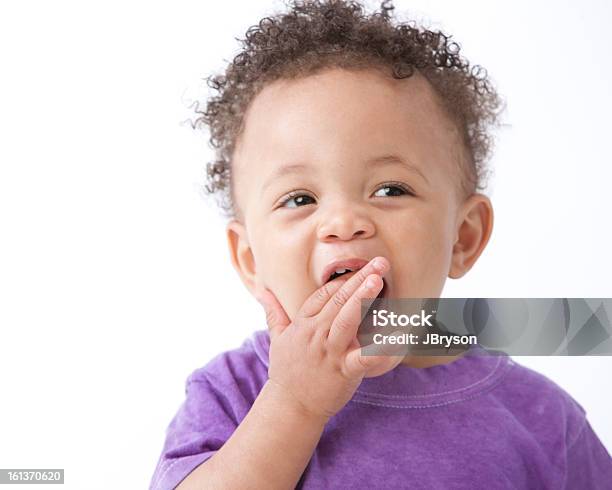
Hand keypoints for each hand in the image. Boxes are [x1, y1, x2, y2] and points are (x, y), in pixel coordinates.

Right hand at [256, 257, 404, 421]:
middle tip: (379, 262)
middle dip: (358, 280)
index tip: (359, 266)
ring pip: (346, 320)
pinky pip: (364, 357)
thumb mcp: (277, 338)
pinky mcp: (343, 371)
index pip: (323, 295)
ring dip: (362, 298)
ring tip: (377, 280)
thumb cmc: (286, 371)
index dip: (342, 280)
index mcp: (304, 324)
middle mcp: (316, 334)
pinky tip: (397, 336)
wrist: (290, 407)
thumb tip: (262, 291)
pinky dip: (380, 348)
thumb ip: (273, 312)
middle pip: (338, 301)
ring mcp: (330, 352)